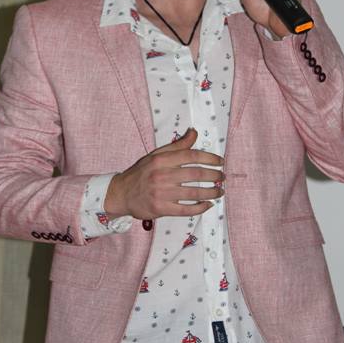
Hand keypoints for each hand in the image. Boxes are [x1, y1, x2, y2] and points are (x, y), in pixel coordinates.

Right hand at [104, 128, 223, 220]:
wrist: (121, 193)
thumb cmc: (141, 173)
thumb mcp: (156, 155)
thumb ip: (177, 145)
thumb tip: (194, 132)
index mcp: (162, 160)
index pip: (191, 156)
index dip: (209, 158)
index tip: (220, 161)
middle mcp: (162, 175)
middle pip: (195, 174)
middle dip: (214, 176)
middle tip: (222, 177)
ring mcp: (162, 193)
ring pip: (193, 193)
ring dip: (211, 192)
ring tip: (220, 191)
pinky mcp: (161, 208)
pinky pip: (186, 210)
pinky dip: (200, 207)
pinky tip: (208, 204)